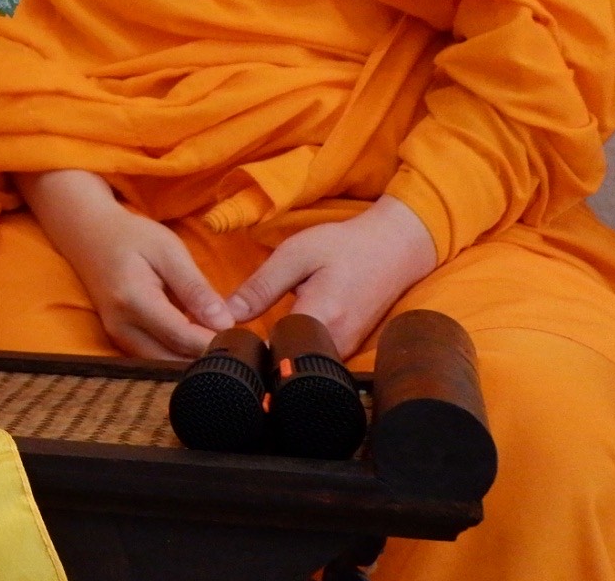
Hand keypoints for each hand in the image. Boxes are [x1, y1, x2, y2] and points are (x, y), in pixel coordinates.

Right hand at [19, 170, 234, 360]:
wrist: (88, 234)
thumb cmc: (131, 236)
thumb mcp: (169, 251)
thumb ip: (196, 288)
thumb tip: (225, 323)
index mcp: (134, 300)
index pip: (183, 337)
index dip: (217, 343)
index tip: (246, 340)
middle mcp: (122, 326)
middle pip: (174, 359)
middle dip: (208, 356)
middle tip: (239, 343)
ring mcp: (117, 337)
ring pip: (165, 364)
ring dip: (193, 357)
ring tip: (221, 340)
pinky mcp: (120, 340)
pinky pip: (155, 358)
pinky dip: (179, 353)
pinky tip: (198, 339)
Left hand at [223, 197, 436, 355]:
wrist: (394, 250)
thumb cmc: (344, 247)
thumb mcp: (295, 255)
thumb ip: (261, 287)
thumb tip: (225, 316)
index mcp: (321, 319)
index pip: (272, 353)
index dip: (245, 353)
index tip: (219, 346)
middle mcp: (336, 344)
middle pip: (285, 367)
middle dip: (255, 360)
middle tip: (224, 347)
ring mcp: (345, 351)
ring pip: (298, 366)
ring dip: (272, 358)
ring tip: (244, 345)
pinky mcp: (347, 350)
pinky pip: (312, 360)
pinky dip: (291, 352)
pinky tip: (273, 340)